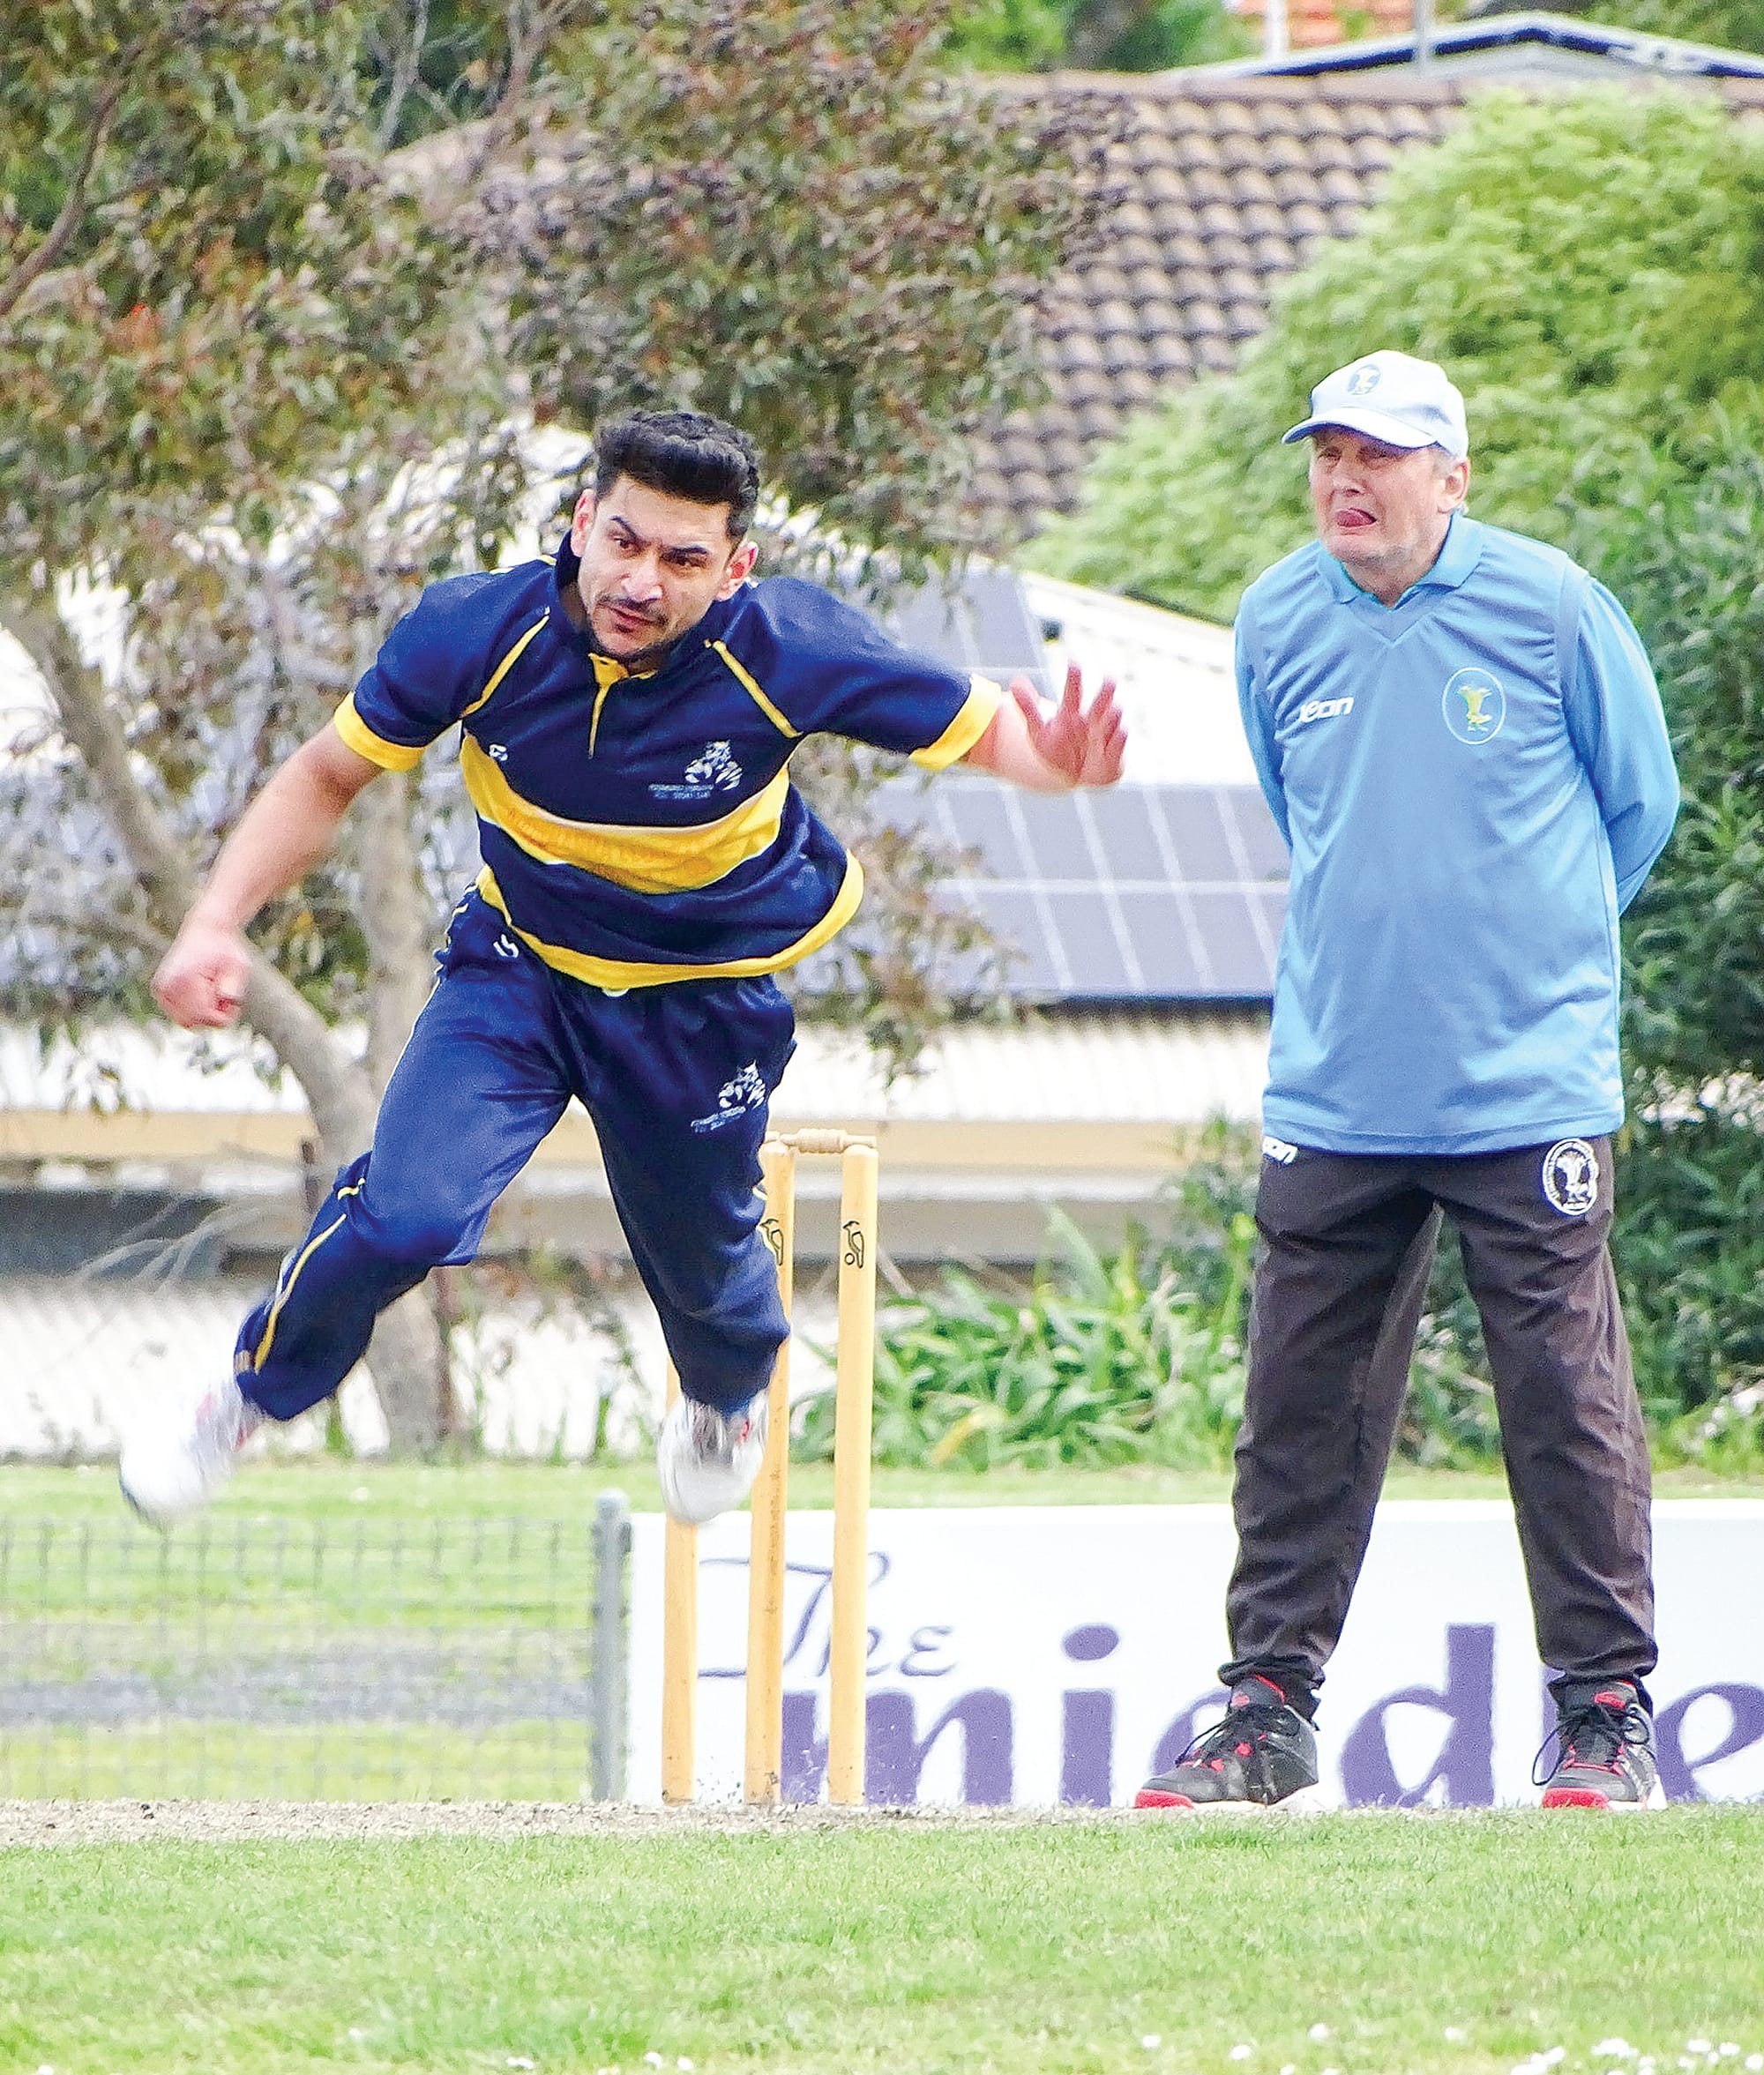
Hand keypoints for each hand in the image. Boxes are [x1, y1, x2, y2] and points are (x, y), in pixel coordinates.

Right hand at [152, 914, 251, 1028]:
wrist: (206, 930)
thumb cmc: (224, 948)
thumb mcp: (238, 964)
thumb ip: (234, 985)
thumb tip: (228, 999)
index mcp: (182, 978)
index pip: (201, 1015)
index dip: (221, 1017)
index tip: (232, 1003)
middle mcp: (165, 985)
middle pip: (191, 1022)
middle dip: (212, 1016)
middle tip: (224, 997)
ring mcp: (160, 989)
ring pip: (185, 1021)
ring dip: (204, 1014)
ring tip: (215, 992)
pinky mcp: (160, 992)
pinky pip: (180, 1015)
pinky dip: (195, 1010)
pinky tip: (204, 993)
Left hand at [1010, 664, 1125, 788]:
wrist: (1076, 774)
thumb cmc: (1057, 749)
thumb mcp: (1039, 731)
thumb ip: (1028, 707)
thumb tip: (1015, 680)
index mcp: (1071, 713)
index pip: (1072, 693)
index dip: (1073, 679)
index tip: (1074, 663)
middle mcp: (1091, 720)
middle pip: (1099, 703)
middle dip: (1105, 693)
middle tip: (1110, 681)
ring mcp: (1104, 736)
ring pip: (1112, 721)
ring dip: (1113, 716)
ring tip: (1113, 709)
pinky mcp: (1113, 754)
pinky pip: (1117, 744)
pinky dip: (1119, 738)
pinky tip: (1121, 731)